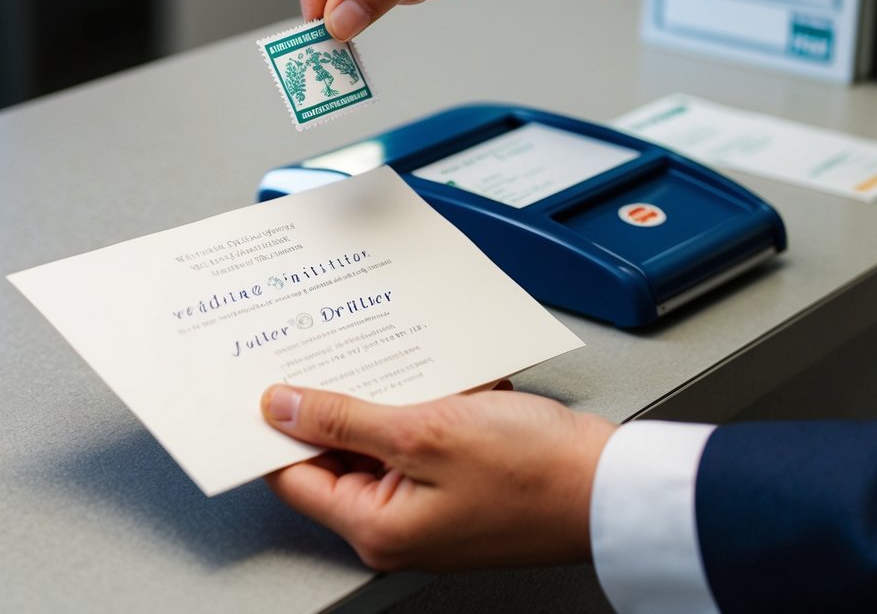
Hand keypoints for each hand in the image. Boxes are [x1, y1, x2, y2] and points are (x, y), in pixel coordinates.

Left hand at [260, 383, 614, 571]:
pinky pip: (419, 432)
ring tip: (380, 353)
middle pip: (335, 453)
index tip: (261, 383)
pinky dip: (421, 399)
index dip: (272, 428)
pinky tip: (429, 371)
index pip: (293, 475)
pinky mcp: (458, 476)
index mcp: (376, 526)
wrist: (614, 484)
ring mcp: (429, 498)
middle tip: (316, 350)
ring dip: (381, 393)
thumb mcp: (424, 433)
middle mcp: (397, 520)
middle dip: (329, 400)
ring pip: (379, 436)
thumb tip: (281, 408)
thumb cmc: (534, 475)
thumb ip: (344, 420)